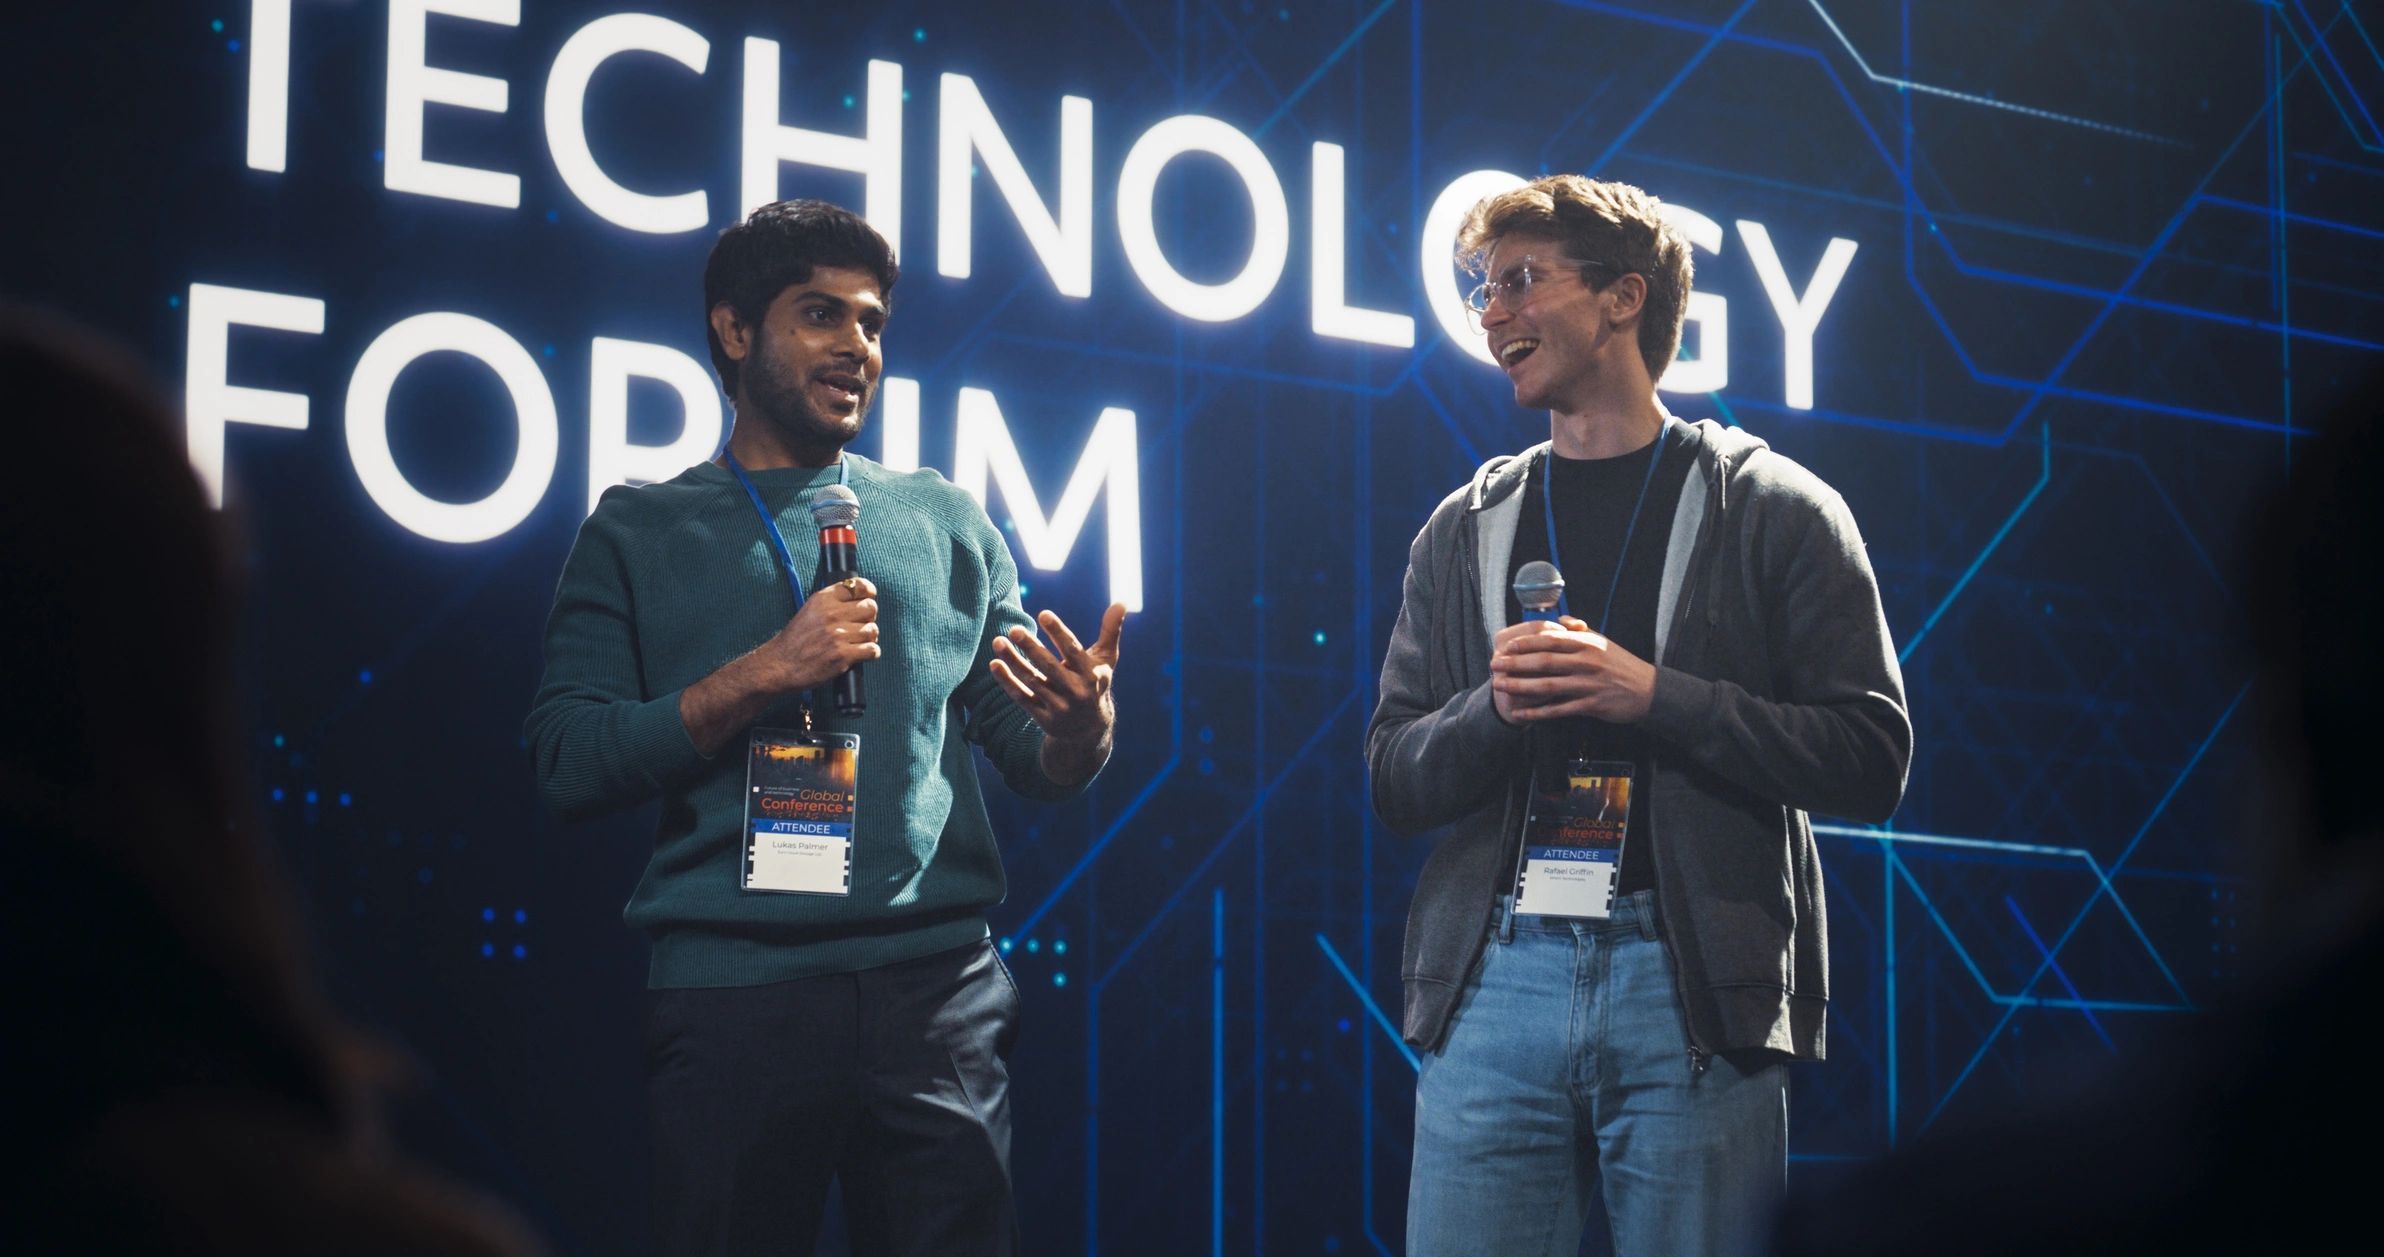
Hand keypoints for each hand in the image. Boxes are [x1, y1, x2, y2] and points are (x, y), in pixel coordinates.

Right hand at [757, 575, 881, 694]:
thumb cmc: (796, 639)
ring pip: (873, 630)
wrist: (780, 665)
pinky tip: (860, 654)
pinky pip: (872, 650)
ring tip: (857, 643)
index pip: (859, 586)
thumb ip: (832, 602)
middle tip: (859, 627)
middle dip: (869, 618)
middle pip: (871, 608)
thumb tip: (861, 598)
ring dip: (869, 638)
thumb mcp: (810, 610)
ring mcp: (838, 635)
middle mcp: (832, 614)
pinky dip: (871, 653)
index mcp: (823, 599)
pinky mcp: (843, 655)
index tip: (869, 598)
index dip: (868, 593)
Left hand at [991, 603, 1124, 752]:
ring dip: (1013, 661)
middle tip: (1015, 629)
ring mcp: (1059, 707)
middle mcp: (1076, 692)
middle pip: (1050, 668)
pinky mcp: (1043, 718)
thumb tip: (1122, 602)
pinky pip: (1021, 698)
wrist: (1088, 730)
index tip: (1043, 614)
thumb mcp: (1106, 660)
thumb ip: (1110, 631)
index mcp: (1091, 674)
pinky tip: (995, 664)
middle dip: (1032, 648)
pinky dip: (1007, 681)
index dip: (1059, 632)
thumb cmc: (1094, 684)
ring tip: (998, 641)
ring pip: (1032, 681)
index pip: (1073, 651)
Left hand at [1489, 615, 1655, 724]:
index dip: (1525, 643)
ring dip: (1520, 686)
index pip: (1550, 640)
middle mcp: (1586, 662)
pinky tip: (1521, 713)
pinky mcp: (1591, 705)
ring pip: (1548, 685)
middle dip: (1515, 664)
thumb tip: (1560, 621)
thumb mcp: (1603, 642)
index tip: (1506, 646)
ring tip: (1500, 686)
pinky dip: (1538, 712)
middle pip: (1544, 662)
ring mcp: (1588, 684)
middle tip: (1495, 665)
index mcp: (1586, 644)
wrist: (1647, 690)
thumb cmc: (1621, 665)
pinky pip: (1559, 709)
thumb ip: (1579, 631)